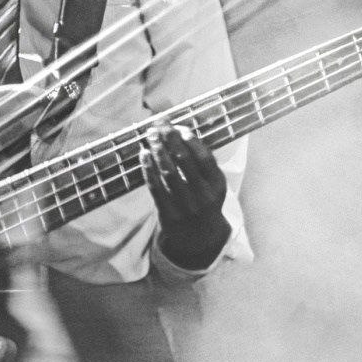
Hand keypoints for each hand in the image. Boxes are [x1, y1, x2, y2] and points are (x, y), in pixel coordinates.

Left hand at [144, 122, 228, 270]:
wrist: (200, 238)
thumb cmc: (204, 200)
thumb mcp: (213, 184)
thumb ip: (201, 162)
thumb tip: (180, 130)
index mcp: (217, 185)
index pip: (204, 158)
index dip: (191, 141)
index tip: (179, 127)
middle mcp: (203, 196)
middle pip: (184, 162)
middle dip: (170, 140)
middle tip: (160, 124)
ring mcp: (185, 206)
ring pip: (168, 173)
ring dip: (157, 151)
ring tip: (150, 135)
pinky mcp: (168, 214)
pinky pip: (155, 188)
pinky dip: (148, 169)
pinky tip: (143, 154)